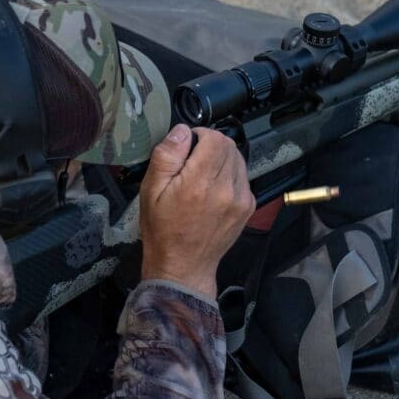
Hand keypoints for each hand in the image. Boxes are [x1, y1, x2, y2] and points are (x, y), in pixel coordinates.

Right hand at [139, 124, 254, 297]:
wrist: (183, 266)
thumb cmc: (163, 231)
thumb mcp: (151, 191)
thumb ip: (167, 156)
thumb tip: (183, 132)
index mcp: (200, 182)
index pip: (216, 138)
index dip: (201, 135)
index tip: (188, 146)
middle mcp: (226, 189)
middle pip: (230, 146)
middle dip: (211, 145)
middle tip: (193, 161)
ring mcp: (241, 199)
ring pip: (239, 160)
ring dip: (222, 159)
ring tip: (202, 176)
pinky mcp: (248, 207)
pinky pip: (243, 177)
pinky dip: (230, 175)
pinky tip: (213, 189)